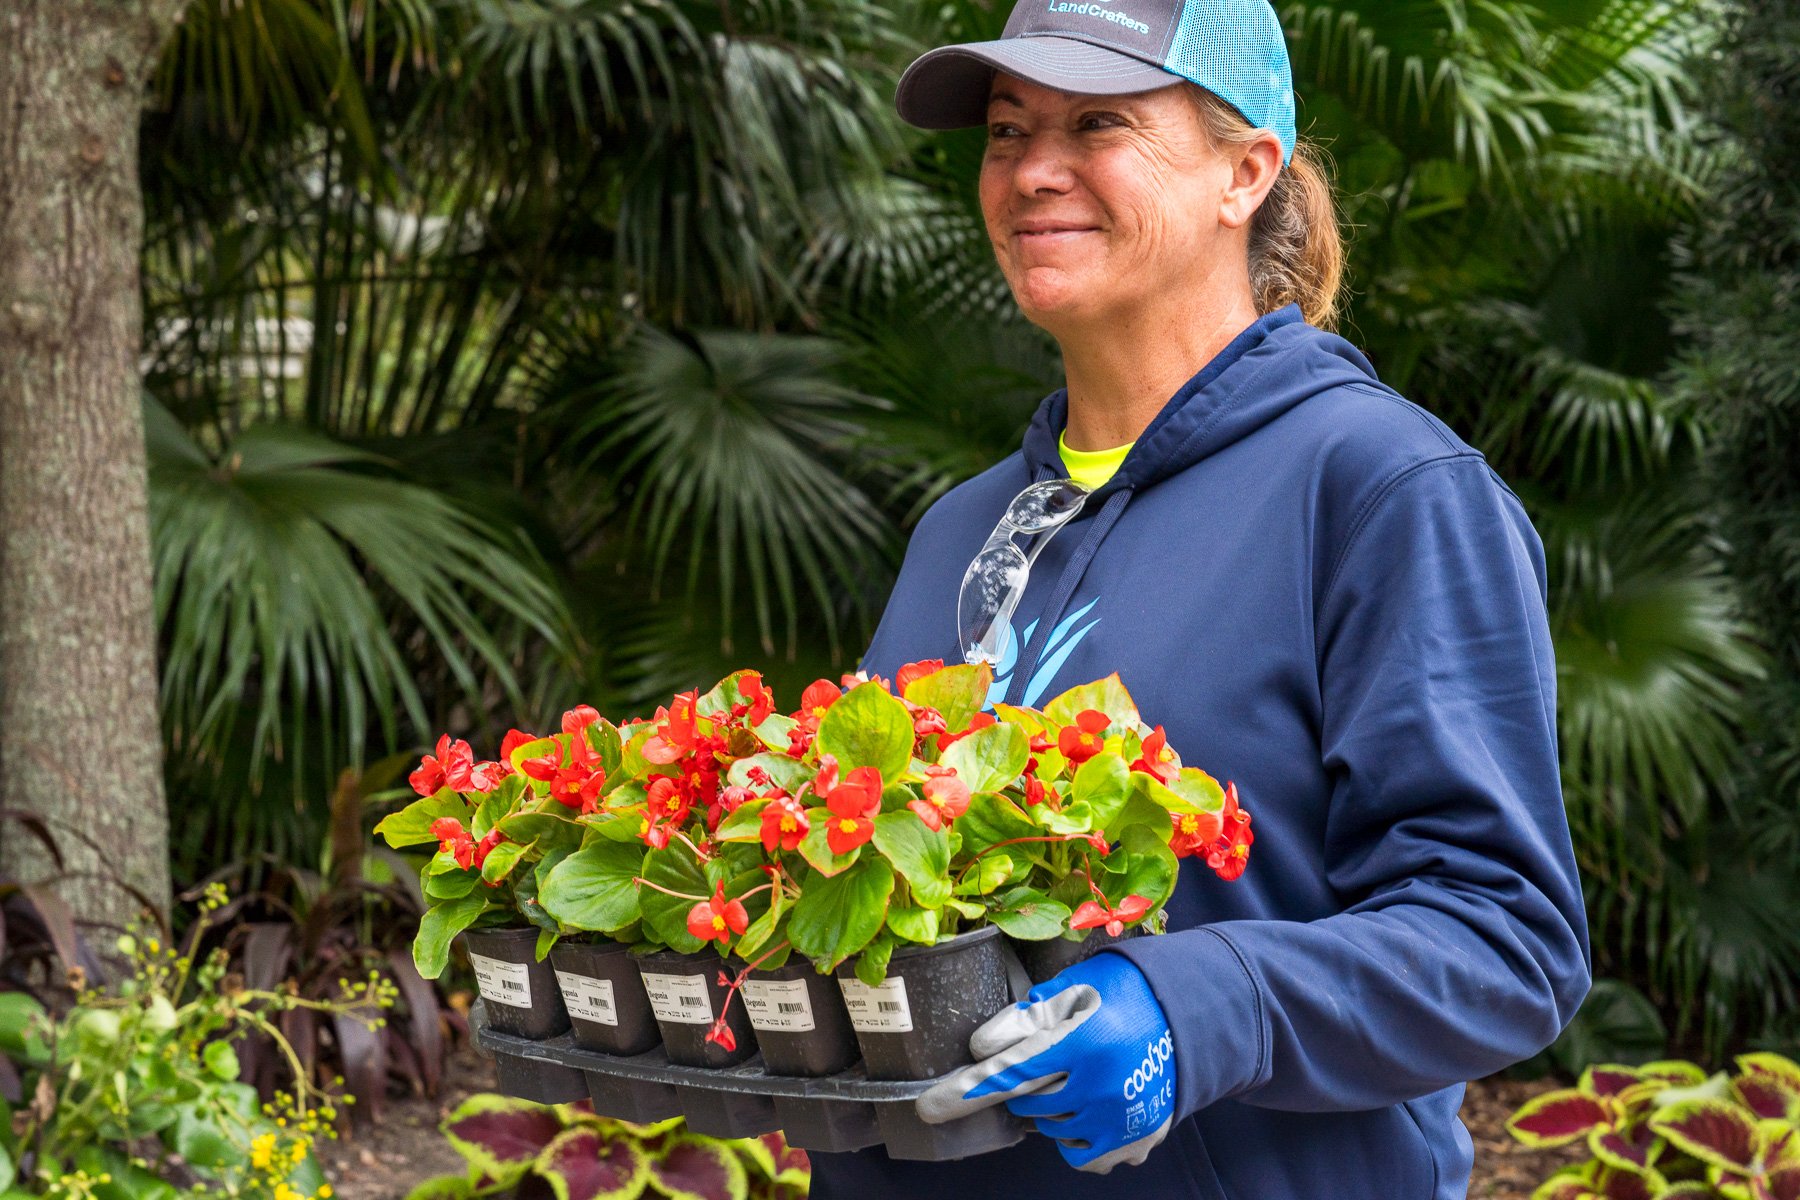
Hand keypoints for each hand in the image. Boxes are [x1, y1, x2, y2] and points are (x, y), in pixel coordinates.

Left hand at [915, 952, 1175, 1172]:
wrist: (1187, 1018)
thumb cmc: (1121, 994)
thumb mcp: (1071, 989)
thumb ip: (1023, 1018)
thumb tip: (981, 1048)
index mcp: (1083, 1041)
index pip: (1010, 1073)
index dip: (966, 1091)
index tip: (930, 1108)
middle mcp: (1102, 1086)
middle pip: (1027, 1102)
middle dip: (1026, 1082)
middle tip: (1052, 1057)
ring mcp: (1120, 1120)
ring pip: (1049, 1128)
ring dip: (1049, 1106)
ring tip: (1079, 1074)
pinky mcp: (1133, 1141)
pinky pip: (1077, 1153)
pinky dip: (1072, 1133)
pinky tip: (1090, 1103)